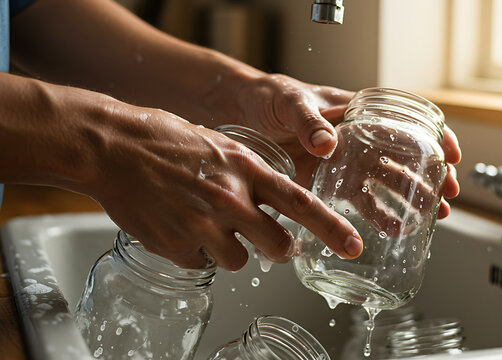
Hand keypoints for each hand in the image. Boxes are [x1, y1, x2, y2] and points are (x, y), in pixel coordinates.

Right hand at [87, 102, 362, 269]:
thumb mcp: (220, 146)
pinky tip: (179, 226)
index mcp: (247, 170)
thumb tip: (267, 203)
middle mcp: (232, 199)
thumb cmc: (165, 140)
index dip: (332, 228)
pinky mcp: (178, 246)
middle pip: (279, 246)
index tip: (354, 245)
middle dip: (276, 248)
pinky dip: (195, 252)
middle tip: (262, 240)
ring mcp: (204, 225)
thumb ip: (248, 175)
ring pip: (239, 261)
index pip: (301, 204)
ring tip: (204, 223)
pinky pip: (202, 264)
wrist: (113, 147)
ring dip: (228, 249)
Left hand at [227, 74, 460, 218]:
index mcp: (355, 112)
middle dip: (431, 175)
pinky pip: (357, 200)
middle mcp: (356, 139)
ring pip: (386, 182)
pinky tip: (390, 228)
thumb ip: (307, 121)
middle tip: (449, 195)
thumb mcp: (288, 101)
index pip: (405, 120)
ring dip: (409, 199)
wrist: (239, 114)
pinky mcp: (327, 183)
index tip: (452, 153)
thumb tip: (325, 143)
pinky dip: (376, 215)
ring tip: (429, 216)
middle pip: (404, 157)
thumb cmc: (267, 98)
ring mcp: (344, 162)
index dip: (434, 135)